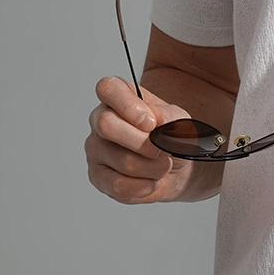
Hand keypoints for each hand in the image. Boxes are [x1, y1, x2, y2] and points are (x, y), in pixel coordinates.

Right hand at [85, 75, 196, 204]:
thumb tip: (154, 122)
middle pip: (106, 125)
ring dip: (153, 168)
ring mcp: (95, 149)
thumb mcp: (178, 119)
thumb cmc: (171, 134)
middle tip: (163, 149)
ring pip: (122, 161)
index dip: (128, 105)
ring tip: (163, 165)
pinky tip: (151, 180)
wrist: (174, 164)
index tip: (151, 122)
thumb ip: (166, 117)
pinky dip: (144, 186)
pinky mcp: (97, 176)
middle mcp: (99, 120)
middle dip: (144, 143)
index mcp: (117, 97)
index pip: (108, 88)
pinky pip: (119, 185)